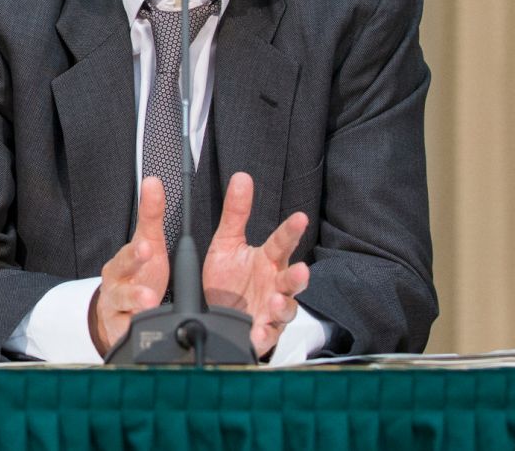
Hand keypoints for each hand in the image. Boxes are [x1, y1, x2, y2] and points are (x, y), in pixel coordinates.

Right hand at [90, 177, 171, 355]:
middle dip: (134, 292)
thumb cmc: (137, 274)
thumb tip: (153, 180)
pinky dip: (135, 338)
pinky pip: (128, 338)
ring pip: (124, 314)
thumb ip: (151, 214)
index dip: (136, 254)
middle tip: (149, 292)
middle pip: (122, 289)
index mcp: (123, 265)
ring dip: (136, 312)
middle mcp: (115, 288)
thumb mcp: (147, 244)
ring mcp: (117, 313)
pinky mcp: (121, 335)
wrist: (114, 311)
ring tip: (150, 310)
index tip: (147, 247)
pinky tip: (142, 338)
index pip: (129, 256)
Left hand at [202, 172, 310, 357]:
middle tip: (299, 269)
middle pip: (291, 280)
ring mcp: (269, 310)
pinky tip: (259, 331)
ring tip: (273, 300)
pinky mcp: (260, 332)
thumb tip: (242, 178)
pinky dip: (264, 335)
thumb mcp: (226, 242)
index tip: (299, 217)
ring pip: (285, 309)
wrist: (215, 312)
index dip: (291, 231)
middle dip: (297, 276)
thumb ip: (235, 212)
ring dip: (281, 306)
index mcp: (267, 261)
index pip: (281, 242)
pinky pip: (266, 336)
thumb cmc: (229, 277)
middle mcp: (273, 285)